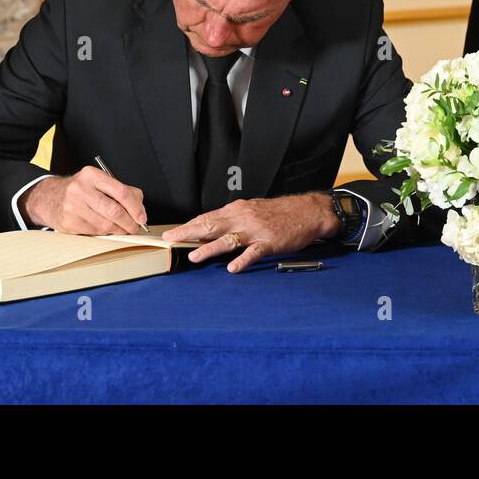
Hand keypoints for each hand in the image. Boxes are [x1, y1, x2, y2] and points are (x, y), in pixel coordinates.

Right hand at [19, 167, 147, 235]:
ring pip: (105, 225)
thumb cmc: (81, 190)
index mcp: (92, 175)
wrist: (51, 198)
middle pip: (114, 210)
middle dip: (129, 222)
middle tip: (135, 227)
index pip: (121, 191)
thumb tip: (139, 209)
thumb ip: (122, 191)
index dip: (135, 207)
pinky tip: (108, 230)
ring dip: (119, 231)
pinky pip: (95, 232)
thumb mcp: (99, 182)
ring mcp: (72, 207)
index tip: (141, 216)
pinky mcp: (68, 223)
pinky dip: (106, 234)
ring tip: (124, 230)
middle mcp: (80, 189)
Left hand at [161, 194, 337, 272]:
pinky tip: (233, 268)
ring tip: (194, 257)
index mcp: (237, 210)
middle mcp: (243, 218)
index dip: (188, 225)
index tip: (172, 232)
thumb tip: (210, 228)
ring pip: (228, 239)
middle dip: (189, 233)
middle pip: (211, 225)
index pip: (207, 217)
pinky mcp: (270, 242)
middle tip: (171, 239)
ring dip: (210, 248)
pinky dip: (243, 260)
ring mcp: (256, 230)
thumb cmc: (279, 212)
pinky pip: (254, 252)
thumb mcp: (252, 210)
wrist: (307, 210)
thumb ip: (232, 219)